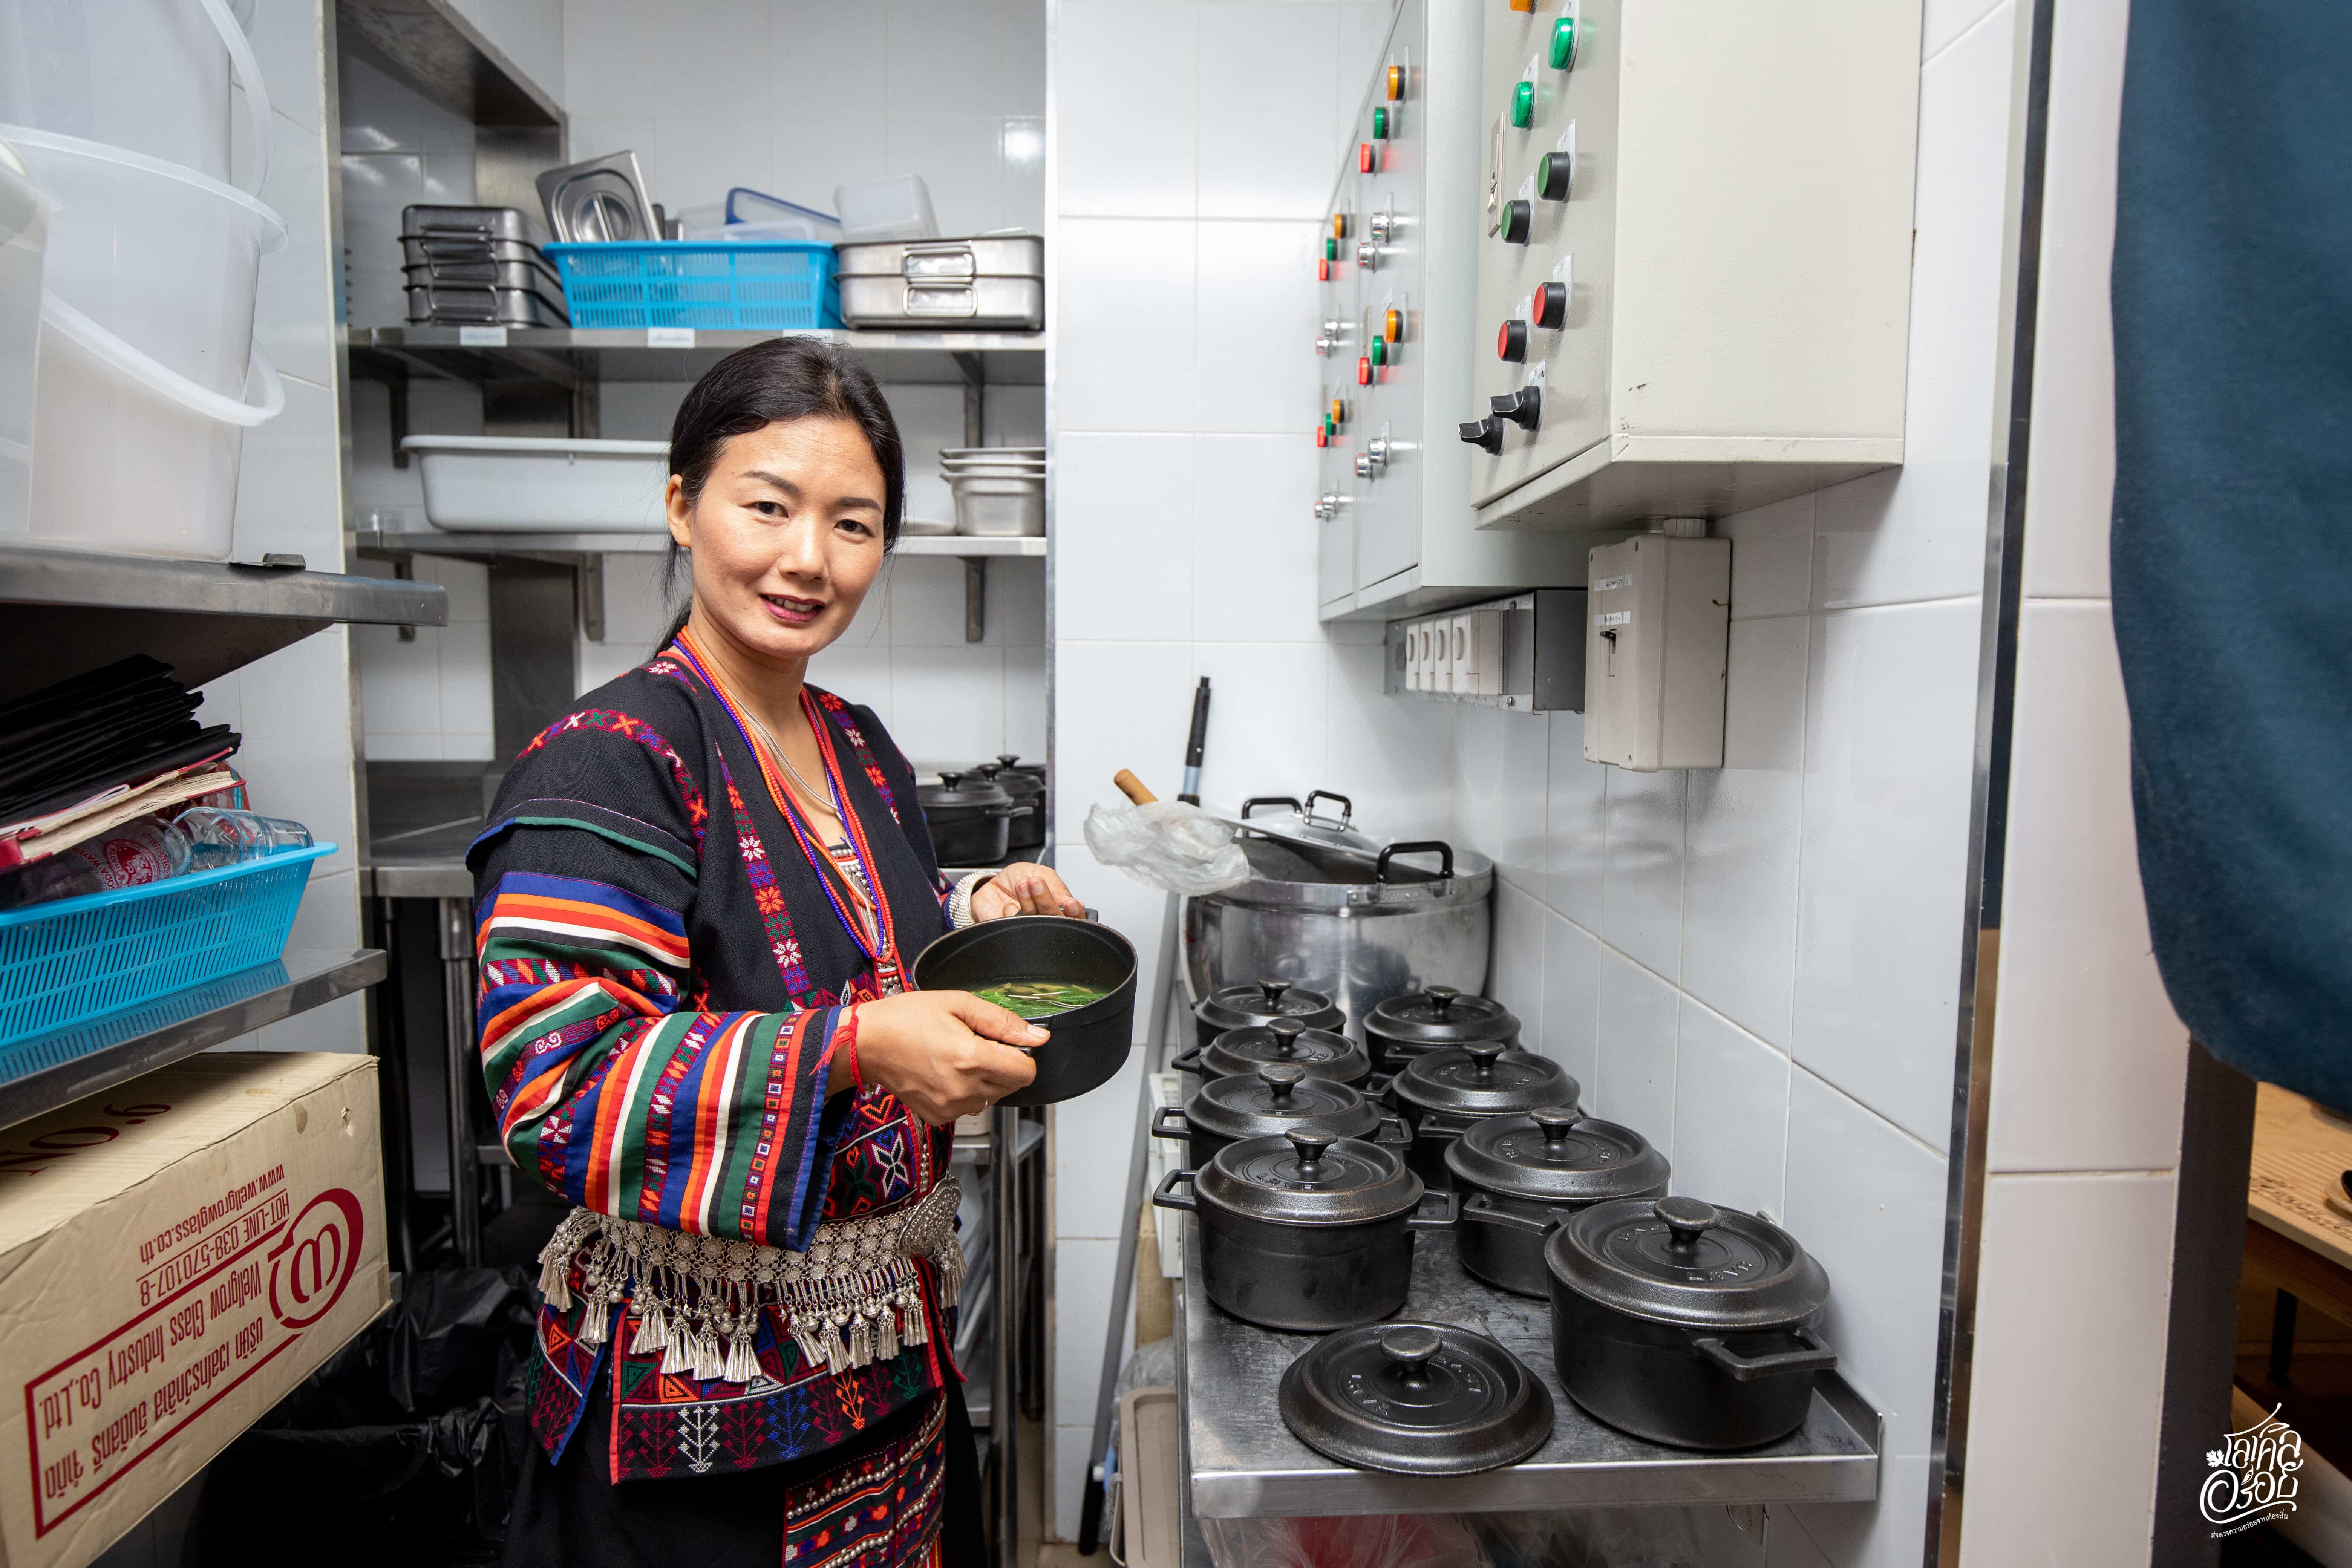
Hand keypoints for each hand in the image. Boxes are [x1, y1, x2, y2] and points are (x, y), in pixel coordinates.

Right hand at [853, 990, 1040, 1124]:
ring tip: (956, 1056)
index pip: (1025, 1072)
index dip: (1021, 1054)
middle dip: (1002, 1064)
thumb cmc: (905, 1018)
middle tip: (974, 1043)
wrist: (865, 1042)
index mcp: (971, 1058)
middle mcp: (963, 1089)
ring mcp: (950, 1107)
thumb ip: (1002, 1022)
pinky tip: (945, 1072)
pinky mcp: (938, 1116)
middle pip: (1011, 1085)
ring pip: (992, 1097)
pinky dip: (966, 1091)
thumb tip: (1037, 1037)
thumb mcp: (958, 1003)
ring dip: (985, 1079)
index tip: (1005, 1042)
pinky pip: (970, 1106)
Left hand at [972, 861, 1084, 920]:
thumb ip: (1058, 888)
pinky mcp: (1011, 935)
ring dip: (1026, 901)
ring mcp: (1029, 931)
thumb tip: (1078, 904)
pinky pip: (1014, 929)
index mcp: (1059, 908)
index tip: (1070, 904)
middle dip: (1045, 901)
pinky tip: (1007, 905)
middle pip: (1056, 923)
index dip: (1075, 913)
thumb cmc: (1018, 878)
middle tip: (1036, 883)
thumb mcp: (1042, 873)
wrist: (992, 883)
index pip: (1075, 918)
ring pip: (1034, 924)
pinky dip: (1009, 912)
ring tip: (1021, 885)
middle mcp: (1046, 922)